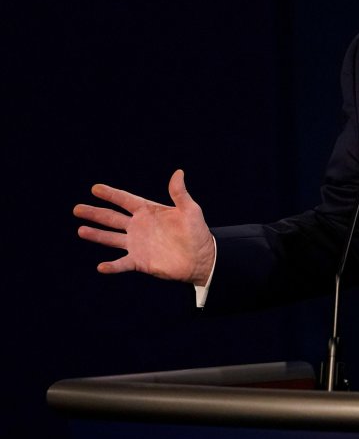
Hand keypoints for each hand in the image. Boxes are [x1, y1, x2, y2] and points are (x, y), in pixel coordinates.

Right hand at [74, 169, 215, 286]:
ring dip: (96, 235)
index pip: (125, 200)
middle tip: (77, 208)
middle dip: (95, 213)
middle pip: (112, 218)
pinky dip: (112, 266)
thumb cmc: (197, 232)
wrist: (202, 258)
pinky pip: (122, 263)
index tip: (95, 188)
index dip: (110, 194)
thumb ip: (179, 193)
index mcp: (148, 211)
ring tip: (80, 230)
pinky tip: (101, 266)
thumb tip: (178, 172)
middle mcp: (139, 227)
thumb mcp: (190, 210)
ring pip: (111, 238)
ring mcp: (137, 244)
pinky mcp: (140, 261)